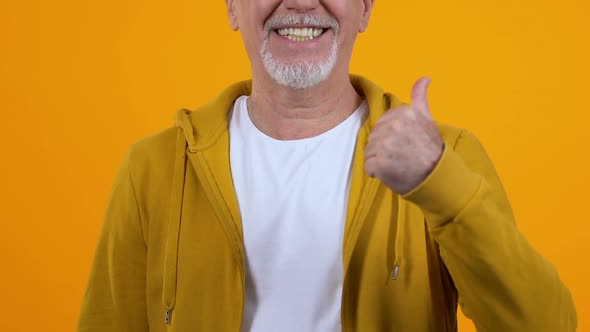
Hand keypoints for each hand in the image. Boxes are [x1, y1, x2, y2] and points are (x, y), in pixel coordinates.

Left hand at [364, 77, 443, 194]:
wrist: (438, 176)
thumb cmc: (431, 149)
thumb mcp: (427, 119)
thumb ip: (420, 98)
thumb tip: (425, 78)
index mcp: (404, 113)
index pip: (381, 124)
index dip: (390, 136)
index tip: (405, 143)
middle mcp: (394, 126)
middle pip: (373, 137)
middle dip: (383, 148)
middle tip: (401, 155)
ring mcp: (386, 145)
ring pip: (368, 152)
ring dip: (379, 161)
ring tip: (397, 164)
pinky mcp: (380, 164)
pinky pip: (368, 167)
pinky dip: (376, 173)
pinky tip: (390, 173)